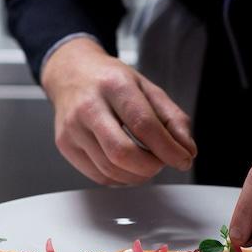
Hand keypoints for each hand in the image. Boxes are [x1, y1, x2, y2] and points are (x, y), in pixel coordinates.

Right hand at [42, 37, 196, 184]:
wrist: (71, 73)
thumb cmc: (110, 81)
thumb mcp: (147, 88)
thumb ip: (172, 118)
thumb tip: (186, 150)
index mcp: (114, 85)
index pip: (144, 125)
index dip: (168, 149)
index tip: (183, 159)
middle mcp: (89, 106)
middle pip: (122, 153)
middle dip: (150, 167)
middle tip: (161, 162)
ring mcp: (72, 128)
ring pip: (110, 170)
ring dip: (137, 175)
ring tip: (146, 163)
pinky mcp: (65, 145)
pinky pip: (98, 176)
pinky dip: (120, 178)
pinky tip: (127, 166)